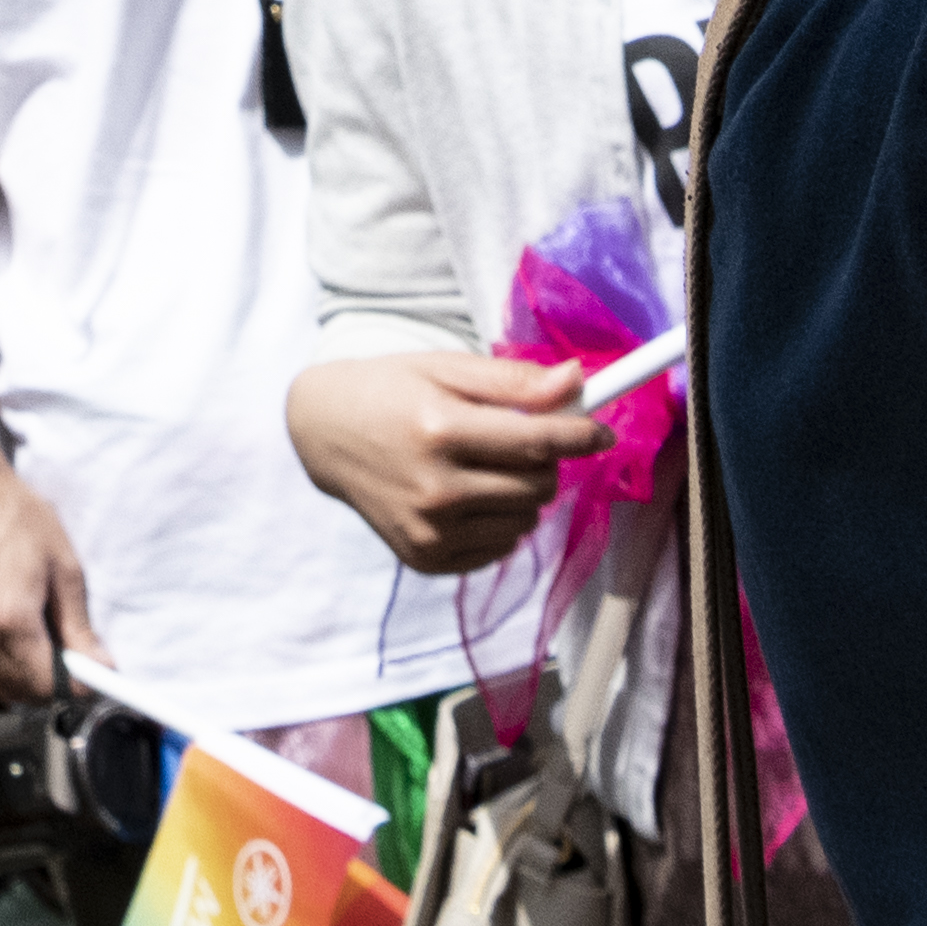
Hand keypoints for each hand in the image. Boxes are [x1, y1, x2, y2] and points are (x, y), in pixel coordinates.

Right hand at [0, 449, 98, 710]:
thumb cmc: (18, 517)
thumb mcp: (64, 566)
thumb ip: (79, 625)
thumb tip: (100, 665)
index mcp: (11, 618)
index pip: (49, 683)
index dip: (79, 688)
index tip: (97, 678)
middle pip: (21, 692)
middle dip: (53, 690)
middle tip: (75, 667)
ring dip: (22, 688)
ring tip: (43, 662)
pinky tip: (9, 660)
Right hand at [280, 346, 584, 572]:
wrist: (323, 435)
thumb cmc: (390, 390)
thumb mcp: (445, 367)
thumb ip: (512, 380)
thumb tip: (577, 381)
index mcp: (439, 430)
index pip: (536, 442)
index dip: (580, 436)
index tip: (603, 432)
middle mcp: (435, 488)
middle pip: (537, 486)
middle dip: (546, 460)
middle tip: (524, 439)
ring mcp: (429, 530)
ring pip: (524, 520)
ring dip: (522, 492)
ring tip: (486, 466)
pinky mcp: (425, 558)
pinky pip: (500, 547)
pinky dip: (499, 521)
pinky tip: (469, 495)